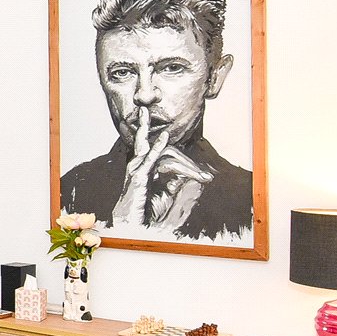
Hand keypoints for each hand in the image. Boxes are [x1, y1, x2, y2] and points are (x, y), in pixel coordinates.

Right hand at [114, 107, 212, 229]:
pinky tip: (164, 136)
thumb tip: (188, 173)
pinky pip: (149, 159)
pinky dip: (157, 147)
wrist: (133, 227)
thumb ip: (176, 184)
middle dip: (142, 125)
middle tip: (144, 108)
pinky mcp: (138, 178)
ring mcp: (136, 172)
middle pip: (143, 142)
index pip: (159, 155)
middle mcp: (136, 169)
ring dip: (146, 128)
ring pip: (146, 147)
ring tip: (145, 111)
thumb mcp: (168, 198)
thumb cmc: (147, 216)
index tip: (203, 174)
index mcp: (143, 172)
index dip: (179, 158)